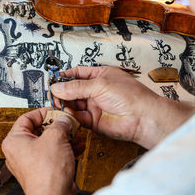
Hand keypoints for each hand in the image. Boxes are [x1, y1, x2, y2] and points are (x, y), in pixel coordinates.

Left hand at [2, 108, 83, 194]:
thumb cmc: (46, 172)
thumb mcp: (55, 137)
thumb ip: (60, 123)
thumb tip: (64, 120)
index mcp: (13, 141)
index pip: (26, 118)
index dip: (43, 112)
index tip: (55, 111)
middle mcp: (18, 152)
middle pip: (38, 131)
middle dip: (57, 127)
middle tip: (68, 122)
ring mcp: (29, 163)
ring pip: (47, 143)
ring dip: (63, 138)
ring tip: (75, 135)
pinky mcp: (41, 172)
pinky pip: (51, 155)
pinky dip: (63, 150)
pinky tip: (76, 147)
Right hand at [52, 66, 194, 148]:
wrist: (141, 118)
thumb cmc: (130, 96)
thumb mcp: (100, 84)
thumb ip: (77, 87)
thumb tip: (58, 87)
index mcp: (100, 76)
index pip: (77, 73)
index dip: (64, 76)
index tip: (53, 80)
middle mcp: (95, 91)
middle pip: (72, 90)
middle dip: (62, 92)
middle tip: (52, 94)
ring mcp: (94, 106)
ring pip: (73, 104)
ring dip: (64, 104)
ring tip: (57, 104)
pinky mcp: (92, 121)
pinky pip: (76, 117)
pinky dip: (70, 115)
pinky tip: (66, 113)